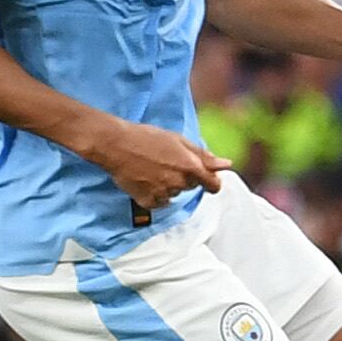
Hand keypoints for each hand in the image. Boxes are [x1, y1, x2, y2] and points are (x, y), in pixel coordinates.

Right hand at [95, 121, 229, 211]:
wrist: (115, 144)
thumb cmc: (147, 137)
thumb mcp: (179, 140)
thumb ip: (203, 155)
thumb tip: (225, 164)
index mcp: (191, 166)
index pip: (213, 184)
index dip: (212, 183)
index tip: (210, 182)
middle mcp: (179, 182)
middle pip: (191, 186)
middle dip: (185, 177)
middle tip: (167, 163)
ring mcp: (163, 193)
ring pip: (174, 194)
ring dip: (169, 185)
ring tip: (153, 169)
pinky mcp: (147, 201)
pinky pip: (159, 203)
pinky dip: (155, 195)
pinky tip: (146, 180)